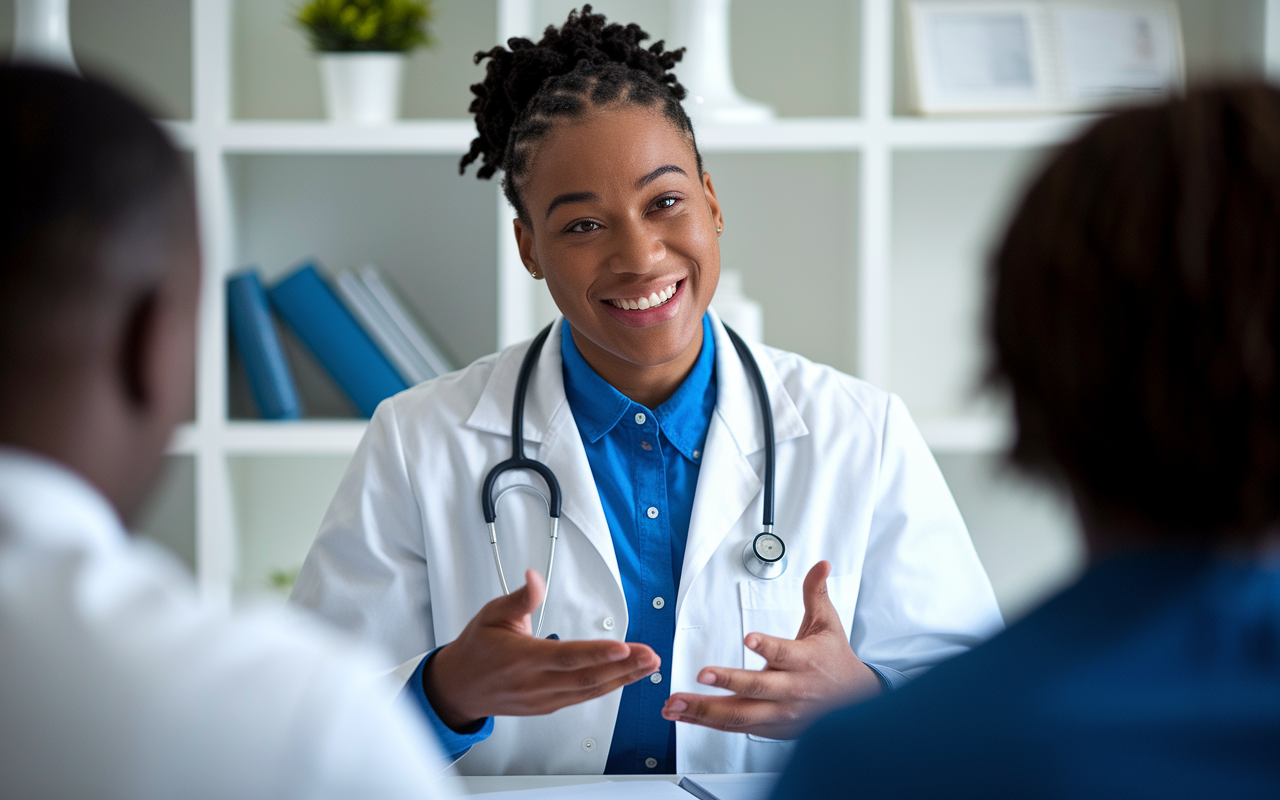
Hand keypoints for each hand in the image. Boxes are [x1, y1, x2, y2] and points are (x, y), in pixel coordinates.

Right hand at [425, 569, 659, 730]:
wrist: (459, 687)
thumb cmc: (477, 650)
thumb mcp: (492, 614)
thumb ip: (520, 598)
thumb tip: (535, 578)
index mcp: (522, 659)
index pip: (566, 657)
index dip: (597, 654)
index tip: (624, 647)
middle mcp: (535, 683)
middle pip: (586, 678)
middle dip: (623, 667)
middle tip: (649, 655)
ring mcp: (543, 699)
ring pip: (589, 691)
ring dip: (623, 678)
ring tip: (648, 665)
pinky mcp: (548, 706)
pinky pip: (583, 697)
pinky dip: (607, 687)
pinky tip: (625, 677)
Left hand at [661, 561, 881, 740]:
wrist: (856, 703)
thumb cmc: (835, 662)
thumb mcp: (828, 625)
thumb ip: (816, 594)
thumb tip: (821, 565)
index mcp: (804, 661)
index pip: (784, 652)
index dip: (767, 646)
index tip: (749, 638)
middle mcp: (791, 690)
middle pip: (756, 688)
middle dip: (726, 682)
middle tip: (700, 675)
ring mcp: (781, 714)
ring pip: (740, 715)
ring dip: (704, 711)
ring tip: (674, 704)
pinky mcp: (772, 729)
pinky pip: (736, 727)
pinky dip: (708, 723)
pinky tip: (685, 716)